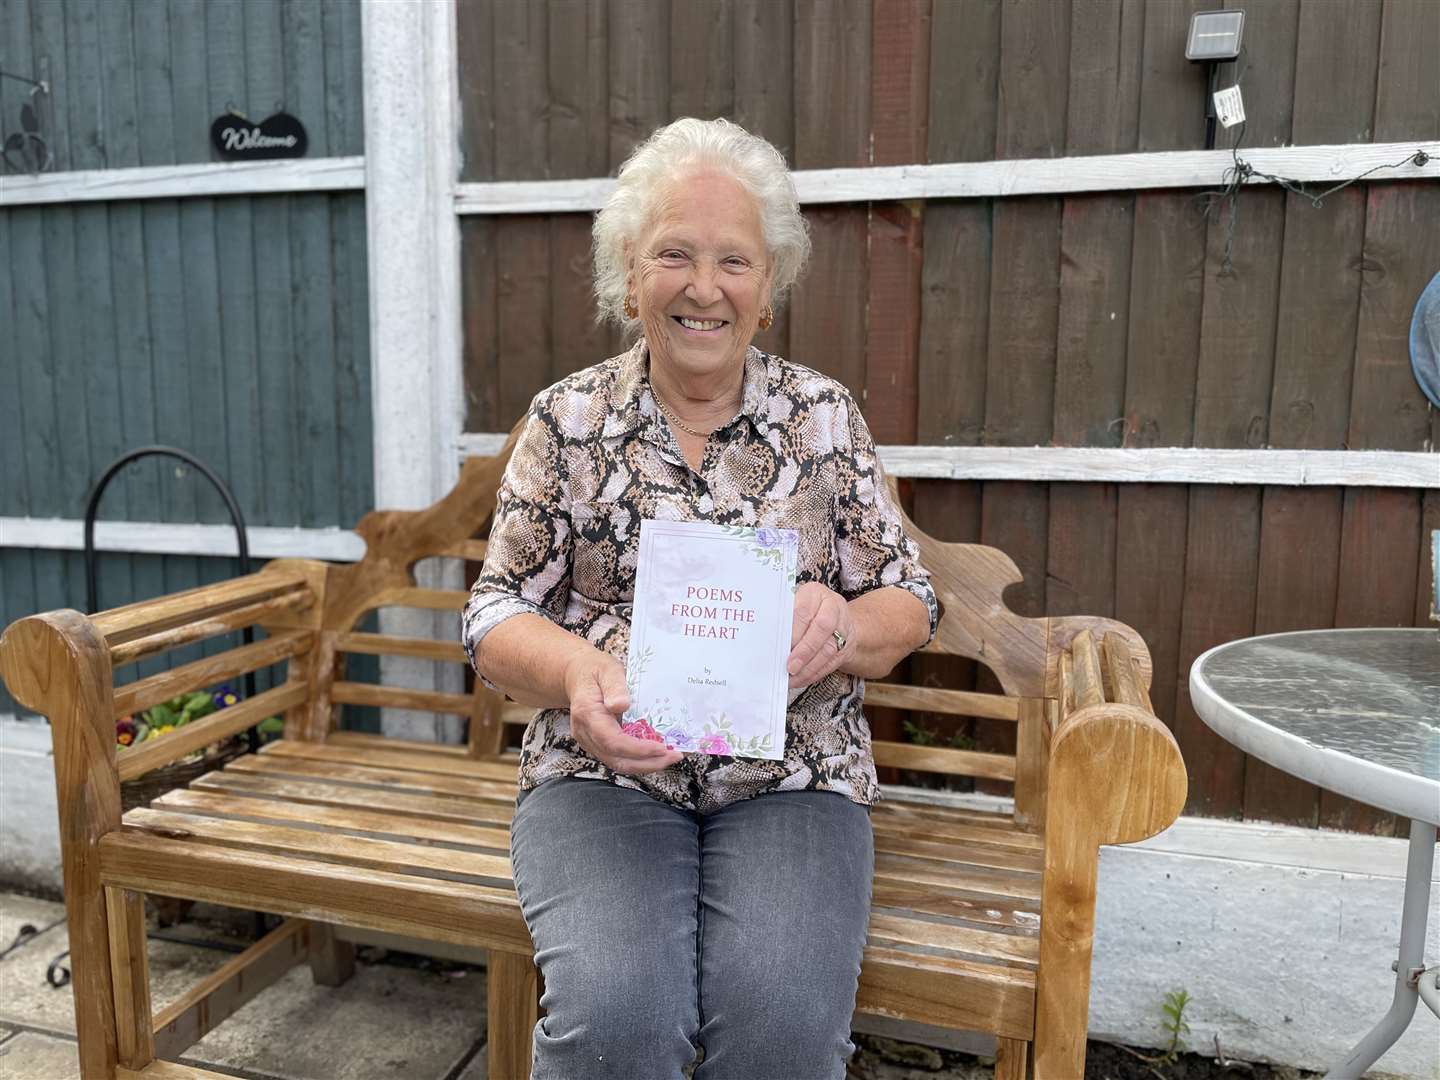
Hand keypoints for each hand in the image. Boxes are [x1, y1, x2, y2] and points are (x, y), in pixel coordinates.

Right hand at [563, 652, 682, 774]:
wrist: (577, 676)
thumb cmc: (596, 670)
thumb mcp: (608, 670)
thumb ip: (615, 686)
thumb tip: (621, 704)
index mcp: (587, 713)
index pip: (613, 741)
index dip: (638, 749)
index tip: (662, 748)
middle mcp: (585, 732)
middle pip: (616, 759)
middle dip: (647, 763)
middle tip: (673, 756)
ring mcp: (589, 741)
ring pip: (617, 763)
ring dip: (645, 764)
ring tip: (669, 757)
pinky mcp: (596, 744)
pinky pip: (617, 758)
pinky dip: (638, 760)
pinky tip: (655, 754)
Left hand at [787, 582, 854, 688]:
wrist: (835, 617)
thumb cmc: (806, 611)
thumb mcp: (794, 606)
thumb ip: (783, 619)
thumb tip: (767, 639)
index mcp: (815, 593)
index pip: (804, 611)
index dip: (794, 630)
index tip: (782, 646)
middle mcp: (833, 607)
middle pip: (822, 628)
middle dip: (804, 650)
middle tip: (789, 667)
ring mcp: (843, 627)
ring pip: (828, 649)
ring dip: (809, 667)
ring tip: (792, 678)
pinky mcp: (847, 646)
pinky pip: (832, 662)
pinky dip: (815, 673)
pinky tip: (801, 679)